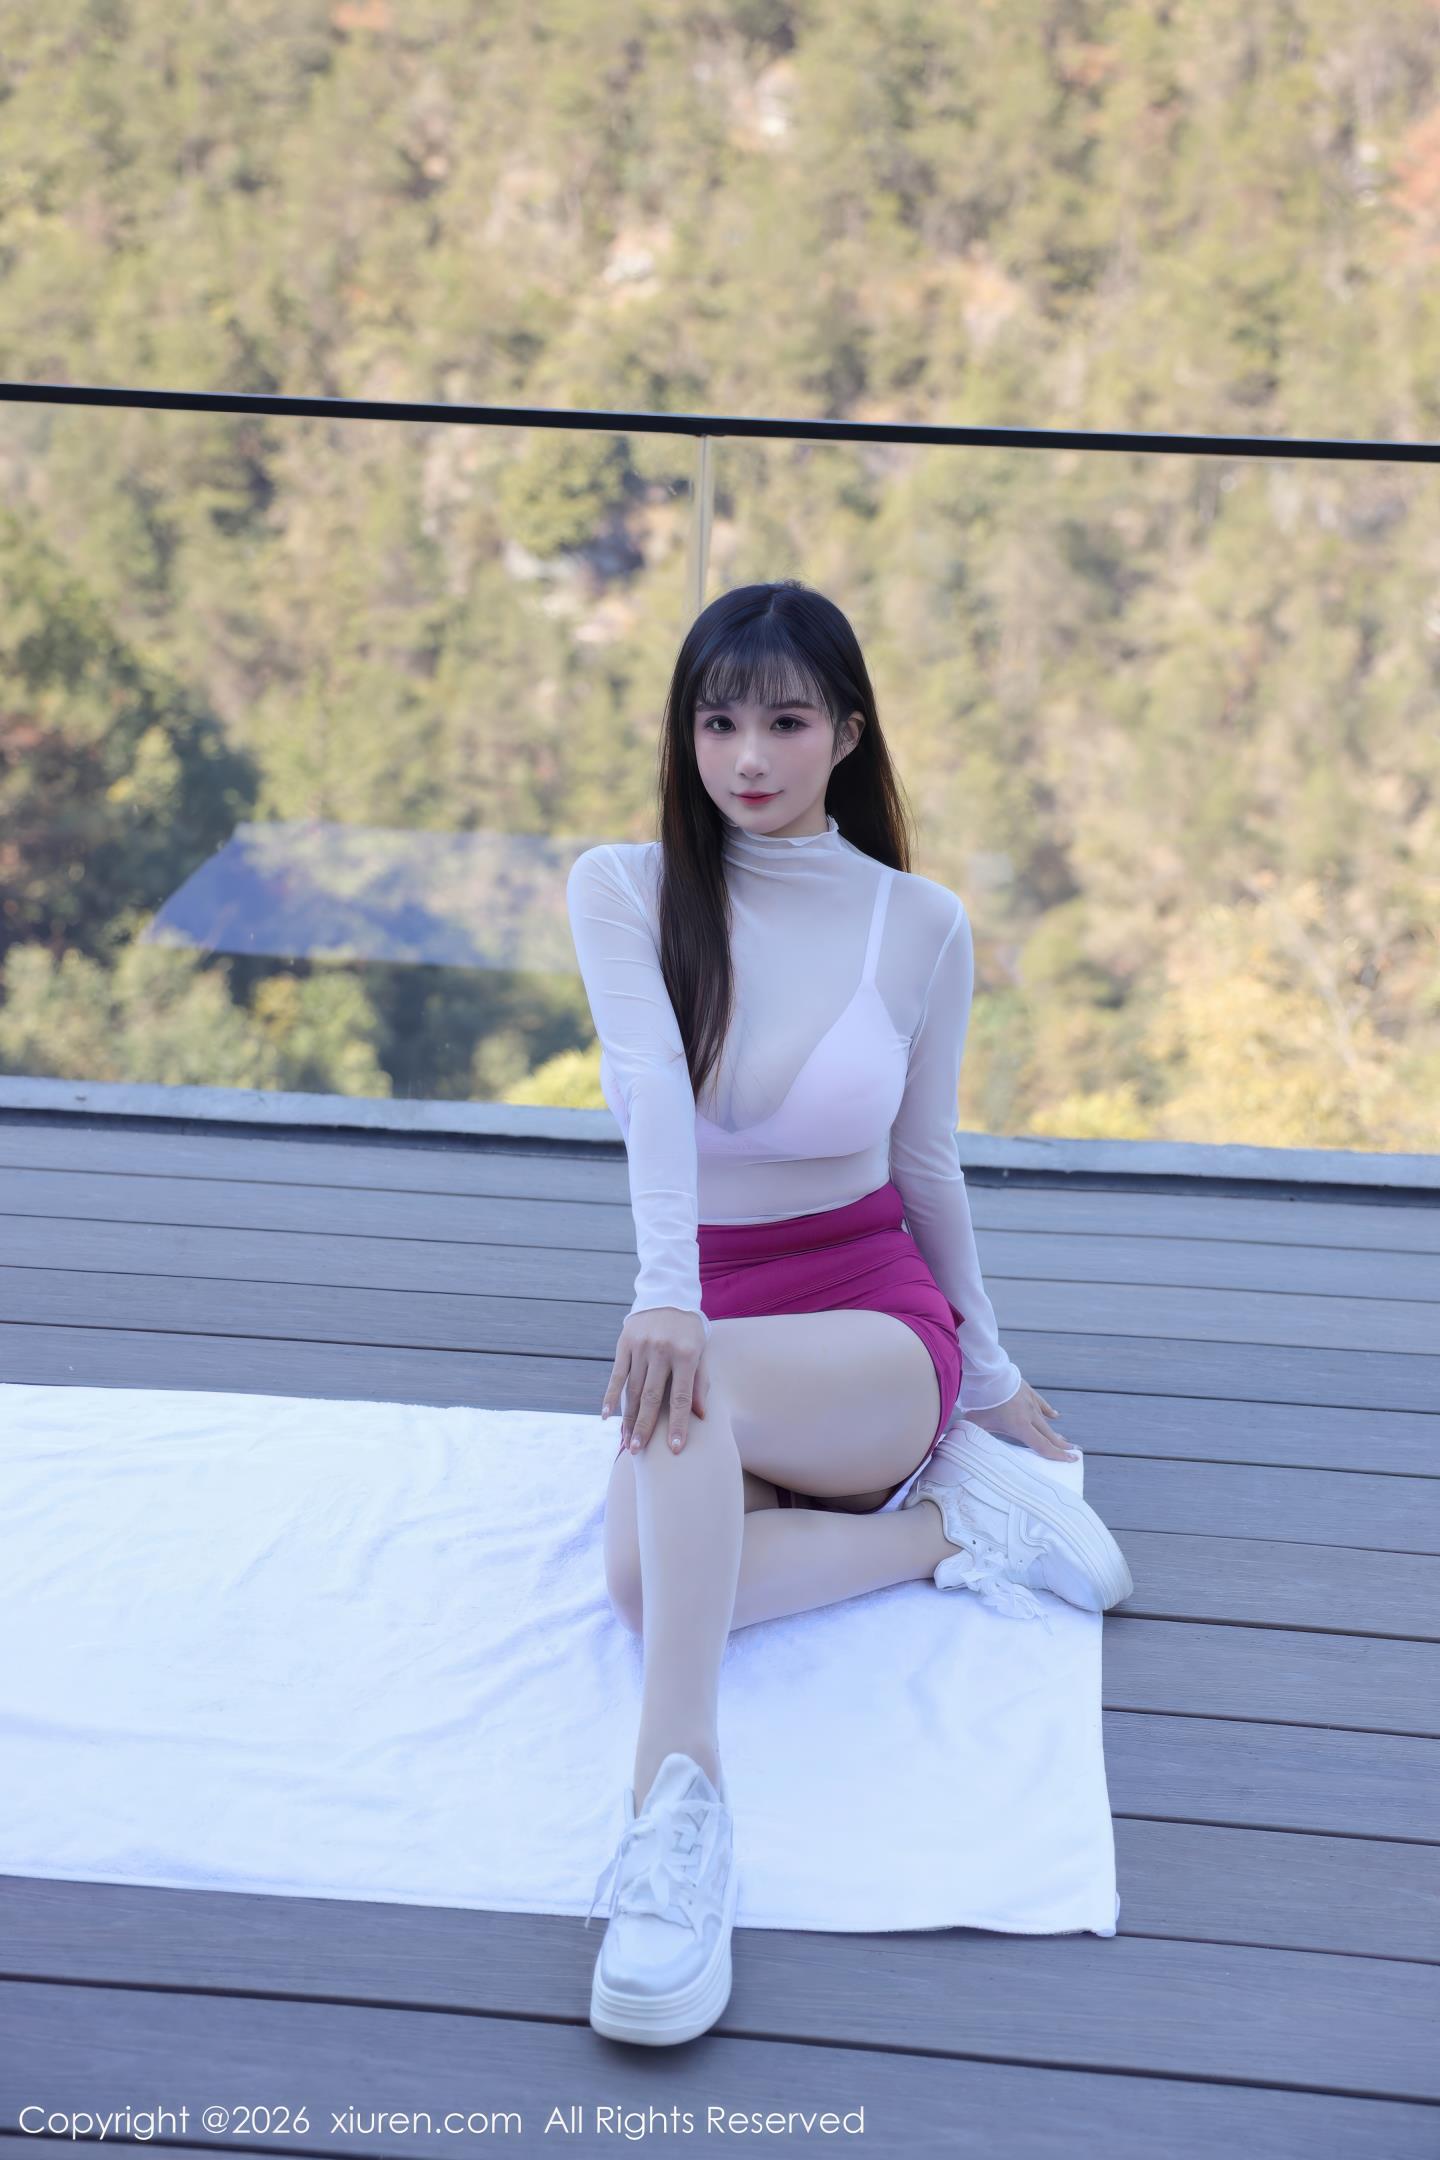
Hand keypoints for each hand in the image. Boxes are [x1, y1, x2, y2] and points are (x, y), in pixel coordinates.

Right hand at [601, 1307, 709, 1455]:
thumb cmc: (690, 1330)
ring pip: (633, 1390)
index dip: (678, 1424)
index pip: (682, 1397)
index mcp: (686, 1354)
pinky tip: (606, 1416)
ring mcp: (641, 1347)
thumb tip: (700, 1416)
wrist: (668, 1295)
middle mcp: (662, 1351)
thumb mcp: (702, 1351)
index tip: (675, 1449)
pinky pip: (616, 1375)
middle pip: (652, 1397)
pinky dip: (610, 1396)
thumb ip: (701, 1382)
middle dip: (645, 1427)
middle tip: (639, 1452)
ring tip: (626, 1441)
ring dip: (628, 1418)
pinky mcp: (625, 1343)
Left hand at [961, 1379, 1077, 1463]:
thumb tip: (964, 1447)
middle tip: (1074, 1453)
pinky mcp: (1028, 1392)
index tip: (1070, 1460)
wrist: (989, 1373)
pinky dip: (1048, 1411)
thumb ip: (975, 1436)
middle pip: (1048, 1435)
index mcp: (1020, 1426)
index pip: (1042, 1446)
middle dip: (1061, 1446)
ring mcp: (1031, 1403)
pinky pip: (1041, 1405)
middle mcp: (1030, 1416)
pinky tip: (1055, 1415)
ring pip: (1046, 1421)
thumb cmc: (981, 1400)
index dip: (1057, 1455)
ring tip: (1064, 1440)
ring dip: (1054, 1432)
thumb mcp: (976, 1422)